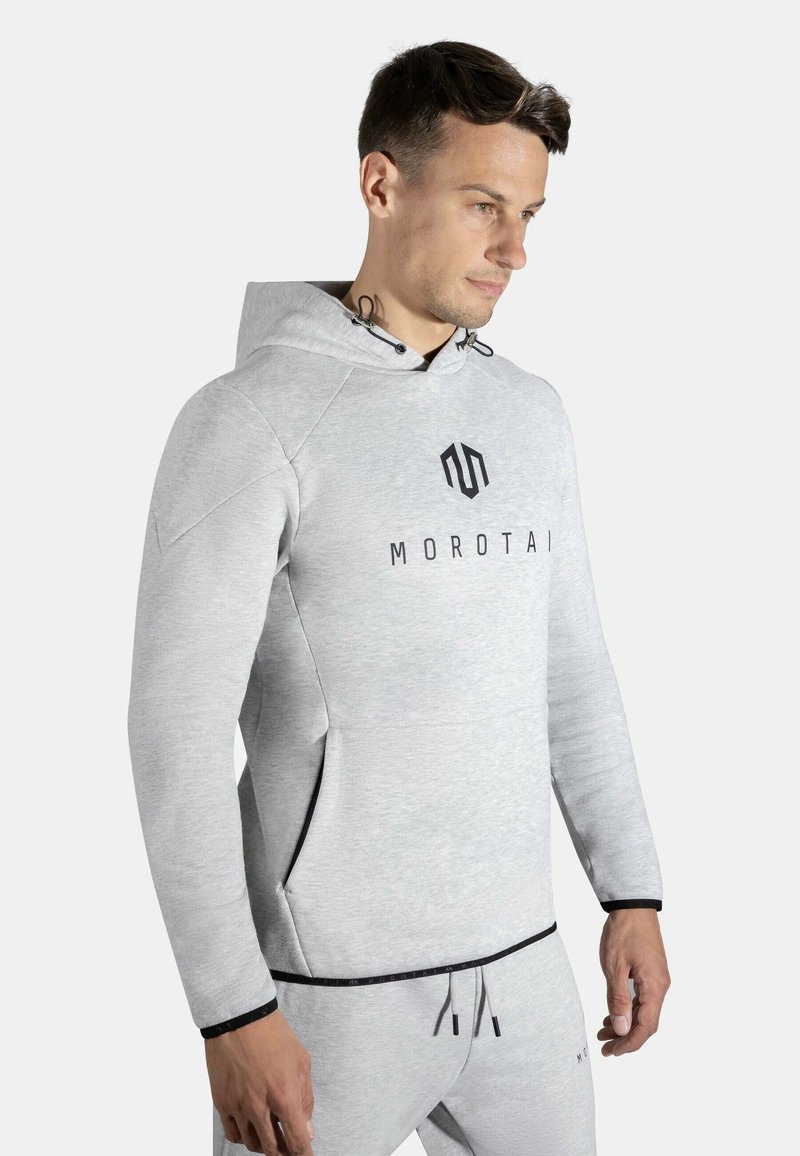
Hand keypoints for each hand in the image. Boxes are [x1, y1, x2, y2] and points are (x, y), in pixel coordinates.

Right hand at [205, 1008, 315, 1153]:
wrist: (240, 1018)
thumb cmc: (274, 1035)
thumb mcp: (302, 1062)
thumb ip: (306, 1099)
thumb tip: (307, 1128)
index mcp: (285, 1096)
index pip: (298, 1141)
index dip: (305, 1155)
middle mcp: (260, 1106)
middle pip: (273, 1149)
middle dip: (285, 1153)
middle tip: (289, 1148)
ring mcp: (238, 1106)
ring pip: (252, 1144)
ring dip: (264, 1144)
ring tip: (271, 1134)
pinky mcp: (221, 1102)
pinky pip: (232, 1134)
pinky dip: (243, 1137)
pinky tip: (251, 1127)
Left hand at [597, 908, 669, 1056]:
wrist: (633, 906)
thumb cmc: (624, 933)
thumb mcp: (615, 967)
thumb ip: (618, 999)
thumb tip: (622, 1029)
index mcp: (654, 987)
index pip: (646, 1027)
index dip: (630, 1043)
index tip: (612, 1052)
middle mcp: (661, 986)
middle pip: (647, 1023)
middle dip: (626, 1038)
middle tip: (605, 1047)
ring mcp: (657, 979)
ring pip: (644, 1012)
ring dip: (626, 1024)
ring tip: (604, 1032)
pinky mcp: (652, 973)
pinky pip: (643, 999)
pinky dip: (629, 1010)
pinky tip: (613, 1014)